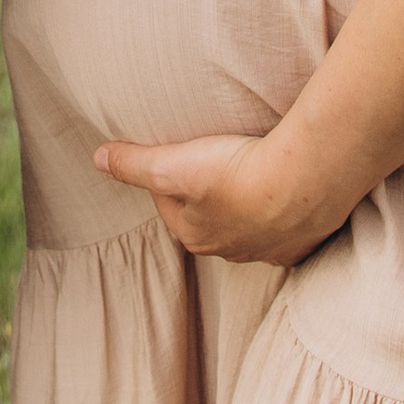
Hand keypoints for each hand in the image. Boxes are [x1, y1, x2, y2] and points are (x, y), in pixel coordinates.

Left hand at [93, 128, 341, 268]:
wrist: (305, 180)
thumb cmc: (235, 173)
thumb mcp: (172, 165)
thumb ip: (133, 164)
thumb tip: (98, 158)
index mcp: (196, 236)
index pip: (170, 204)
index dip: (167, 175)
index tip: (174, 152)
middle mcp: (232, 250)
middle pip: (211, 217)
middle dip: (208, 194)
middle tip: (214, 160)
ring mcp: (271, 249)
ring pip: (250, 224)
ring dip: (248, 204)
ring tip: (252, 171)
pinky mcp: (304, 240)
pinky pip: (288, 228)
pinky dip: (285, 212)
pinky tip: (288, 192)